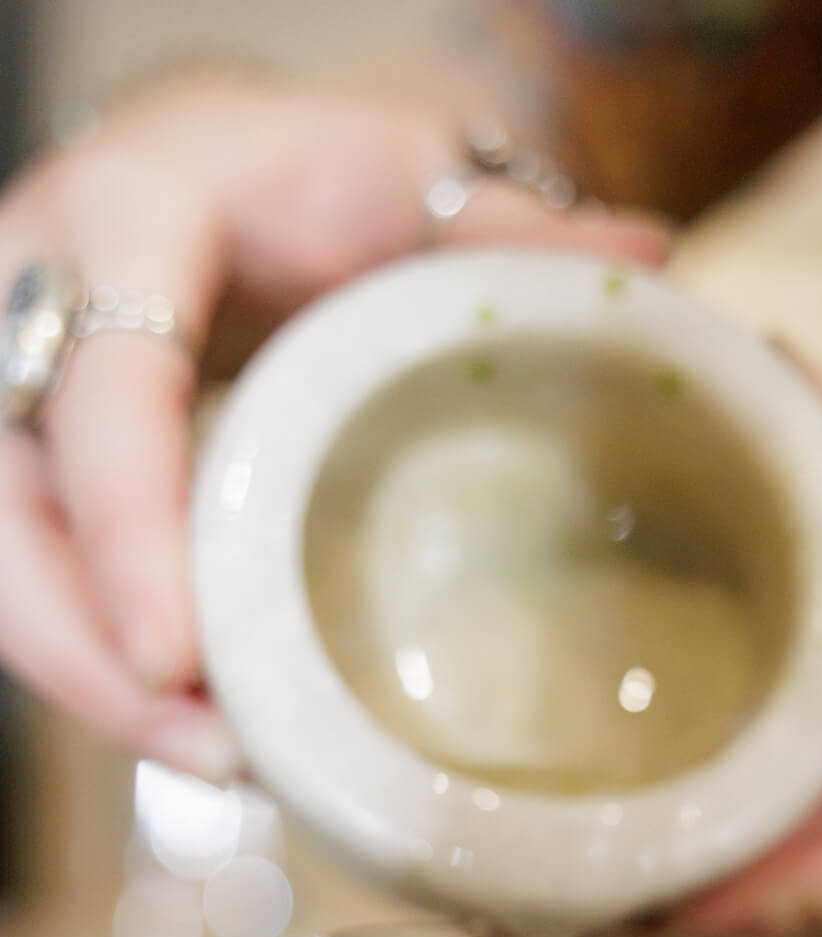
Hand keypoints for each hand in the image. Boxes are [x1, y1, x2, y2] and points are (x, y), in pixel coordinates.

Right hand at [0, 74, 668, 777]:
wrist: (220, 169)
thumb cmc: (311, 171)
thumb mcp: (403, 173)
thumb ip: (496, 222)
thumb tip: (638, 259)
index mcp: (127, 214)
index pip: (103, 385)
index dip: (130, 526)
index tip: (178, 657)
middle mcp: (35, 293)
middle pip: (10, 504)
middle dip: (85, 648)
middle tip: (212, 753)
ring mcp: (16, 383)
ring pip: (2, 555)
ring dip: (88, 676)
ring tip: (216, 762)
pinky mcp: (28, 455)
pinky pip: (31, 569)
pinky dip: (97, 657)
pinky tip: (192, 722)